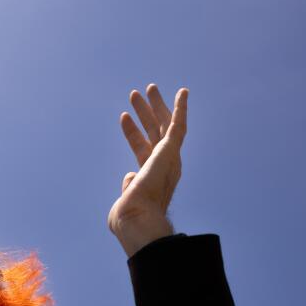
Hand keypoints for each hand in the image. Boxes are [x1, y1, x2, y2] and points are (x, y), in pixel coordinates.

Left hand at [108, 83, 187, 238]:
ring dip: (156, 105)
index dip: (132, 132)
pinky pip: (179, 125)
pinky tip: (183, 92)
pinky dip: (182, 108)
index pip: (142, 147)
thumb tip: (129, 176)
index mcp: (152, 176)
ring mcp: (168, 158)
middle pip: (155, 132)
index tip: (123, 117)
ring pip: (165, 125)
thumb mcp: (127, 198)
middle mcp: (163, 165)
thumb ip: (130, 185)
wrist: (136, 219)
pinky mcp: (171, 151)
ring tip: (148, 87)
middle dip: (147, 112)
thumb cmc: (128, 217)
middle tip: (138, 94)